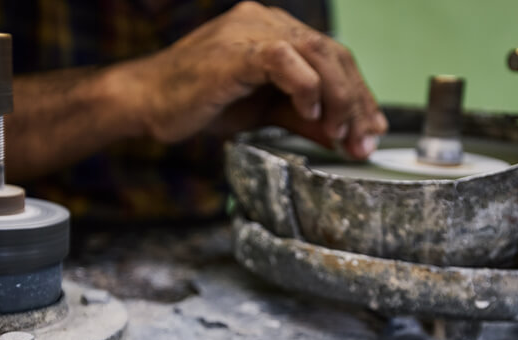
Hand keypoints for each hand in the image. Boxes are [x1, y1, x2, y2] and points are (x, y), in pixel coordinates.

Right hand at [121, 1, 386, 158]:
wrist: (147, 102)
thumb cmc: (199, 103)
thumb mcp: (264, 114)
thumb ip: (303, 118)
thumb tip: (342, 136)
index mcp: (275, 32)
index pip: (333, 58)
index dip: (358, 94)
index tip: (371, 130)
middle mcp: (267, 22)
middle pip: (333, 54)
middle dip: (356, 101)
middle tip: (363, 139)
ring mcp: (251, 31)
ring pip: (317, 53)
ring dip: (338, 97)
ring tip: (340, 132)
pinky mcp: (236, 50)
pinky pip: (284, 59)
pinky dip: (306, 87)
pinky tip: (309, 113)